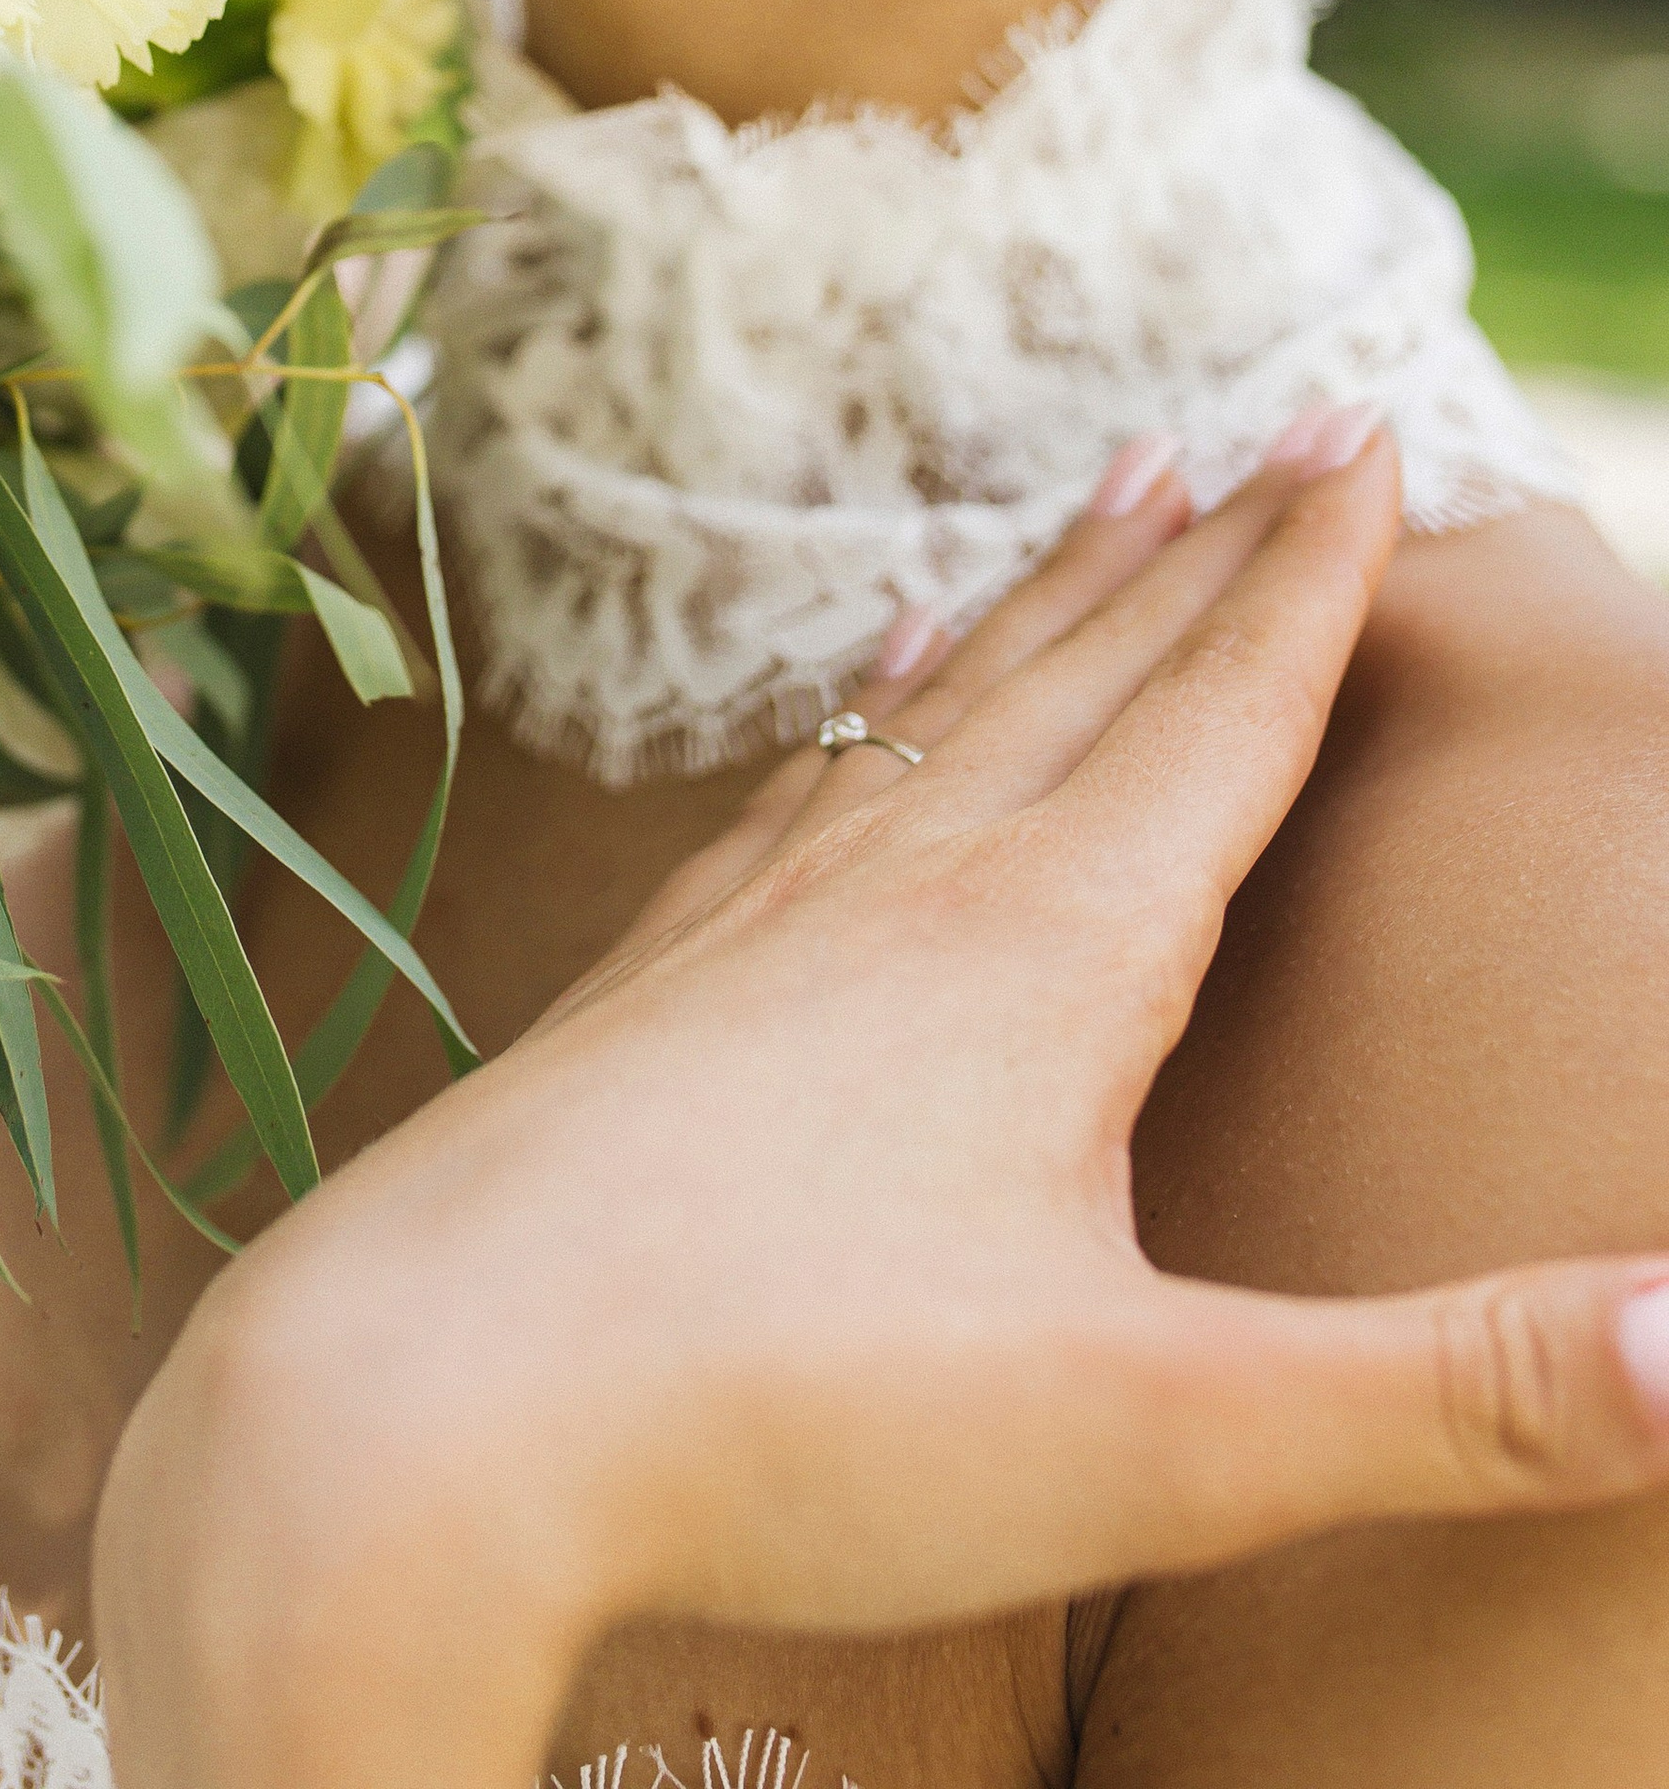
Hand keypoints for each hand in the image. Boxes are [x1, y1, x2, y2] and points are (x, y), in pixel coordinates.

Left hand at [94, 426, 1668, 1788]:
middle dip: (1209, 556)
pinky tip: (870, 692)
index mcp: (1047, 956)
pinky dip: (874, 708)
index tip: (1371, 444)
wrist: (418, 1411)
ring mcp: (759, 922)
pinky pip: (802, 788)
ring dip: (1050, 603)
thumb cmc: (782, 1416)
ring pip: (946, 710)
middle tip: (1276, 427)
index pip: (1219, 722)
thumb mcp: (1164, 1436)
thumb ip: (1444, 1397)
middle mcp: (903, 890)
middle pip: (1096, 680)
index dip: (1311, 586)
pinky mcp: (651, 988)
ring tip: (1109, 497)